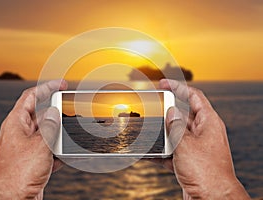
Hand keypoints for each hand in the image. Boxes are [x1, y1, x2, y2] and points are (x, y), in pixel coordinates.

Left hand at [0, 80, 66, 198]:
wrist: (13, 199)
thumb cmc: (19, 173)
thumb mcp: (40, 144)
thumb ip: (50, 126)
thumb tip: (55, 112)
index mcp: (17, 122)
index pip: (32, 96)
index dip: (47, 87)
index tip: (61, 84)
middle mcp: (20, 132)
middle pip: (40, 114)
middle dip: (55, 112)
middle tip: (70, 109)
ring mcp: (26, 146)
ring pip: (46, 132)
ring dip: (58, 134)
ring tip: (68, 136)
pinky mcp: (33, 160)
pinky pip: (48, 149)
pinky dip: (57, 151)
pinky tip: (64, 155)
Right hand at [159, 79, 249, 198]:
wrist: (212, 199)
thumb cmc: (206, 172)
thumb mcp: (186, 144)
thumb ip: (176, 126)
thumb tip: (170, 111)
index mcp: (208, 122)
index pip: (194, 96)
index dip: (178, 87)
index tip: (163, 84)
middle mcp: (203, 132)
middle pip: (183, 115)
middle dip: (167, 113)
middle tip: (152, 109)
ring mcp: (196, 147)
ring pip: (176, 134)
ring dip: (163, 134)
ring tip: (149, 133)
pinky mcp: (189, 160)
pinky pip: (173, 151)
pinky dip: (162, 151)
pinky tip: (150, 153)